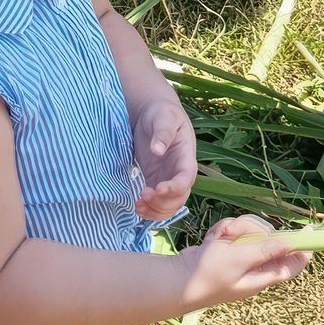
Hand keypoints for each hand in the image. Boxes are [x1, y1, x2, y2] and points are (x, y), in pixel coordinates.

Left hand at [132, 97, 196, 220]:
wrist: (154, 114)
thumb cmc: (162, 113)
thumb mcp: (164, 117)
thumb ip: (163, 132)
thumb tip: (158, 150)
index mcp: (186, 157)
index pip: (185, 179)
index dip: (174, 188)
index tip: (157, 188)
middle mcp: (180, 172)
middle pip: (179, 198)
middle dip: (162, 203)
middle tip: (142, 196)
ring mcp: (168, 179)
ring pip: (169, 206)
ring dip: (155, 211)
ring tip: (138, 206)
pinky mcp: (155, 182)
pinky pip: (158, 204)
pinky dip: (150, 211)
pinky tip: (137, 207)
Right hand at [177, 216, 309, 310]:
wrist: (177, 279)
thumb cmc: (209, 274)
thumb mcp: (240, 260)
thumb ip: (266, 251)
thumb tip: (291, 245)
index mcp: (262, 276)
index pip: (292, 264)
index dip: (303, 250)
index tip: (310, 231)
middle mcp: (254, 267)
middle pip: (269, 238)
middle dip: (253, 230)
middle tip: (237, 234)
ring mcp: (240, 257)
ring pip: (250, 230)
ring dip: (235, 229)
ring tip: (220, 238)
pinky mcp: (226, 249)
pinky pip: (233, 231)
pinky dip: (222, 231)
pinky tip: (212, 239)